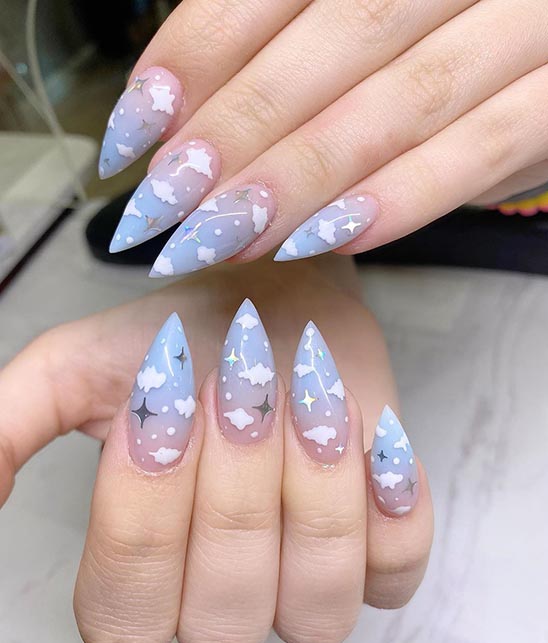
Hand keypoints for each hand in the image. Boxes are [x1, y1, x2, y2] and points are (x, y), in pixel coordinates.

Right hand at [0, 258, 432, 642]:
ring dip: (313, 492)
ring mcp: (310, 572)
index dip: (143, 513)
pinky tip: (369, 437)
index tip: (162, 410)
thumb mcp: (81, 364)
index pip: (124, 614)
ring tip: (311, 401)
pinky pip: (396, 575)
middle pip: (224, 617)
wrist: (277, 302)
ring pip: (317, 611)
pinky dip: (392, 509)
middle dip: (233, 491)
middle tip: (238, 390)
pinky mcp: (383, 544)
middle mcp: (226, 584)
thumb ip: (13, 422)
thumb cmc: (183, 336)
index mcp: (148, 559)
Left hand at [98, 0, 547, 272]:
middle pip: (340, 37)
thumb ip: (280, 50)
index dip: (199, 52)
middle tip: (173, 203)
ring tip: (231, 234)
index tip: (139, 130)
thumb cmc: (435, 37)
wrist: (540, 54)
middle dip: (243, 127)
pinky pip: (485, 149)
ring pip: (407, 98)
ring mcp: (527, 24)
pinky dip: (404, 197)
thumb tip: (178, 121)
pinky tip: (330, 238)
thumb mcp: (358, 22)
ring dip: (307, 174)